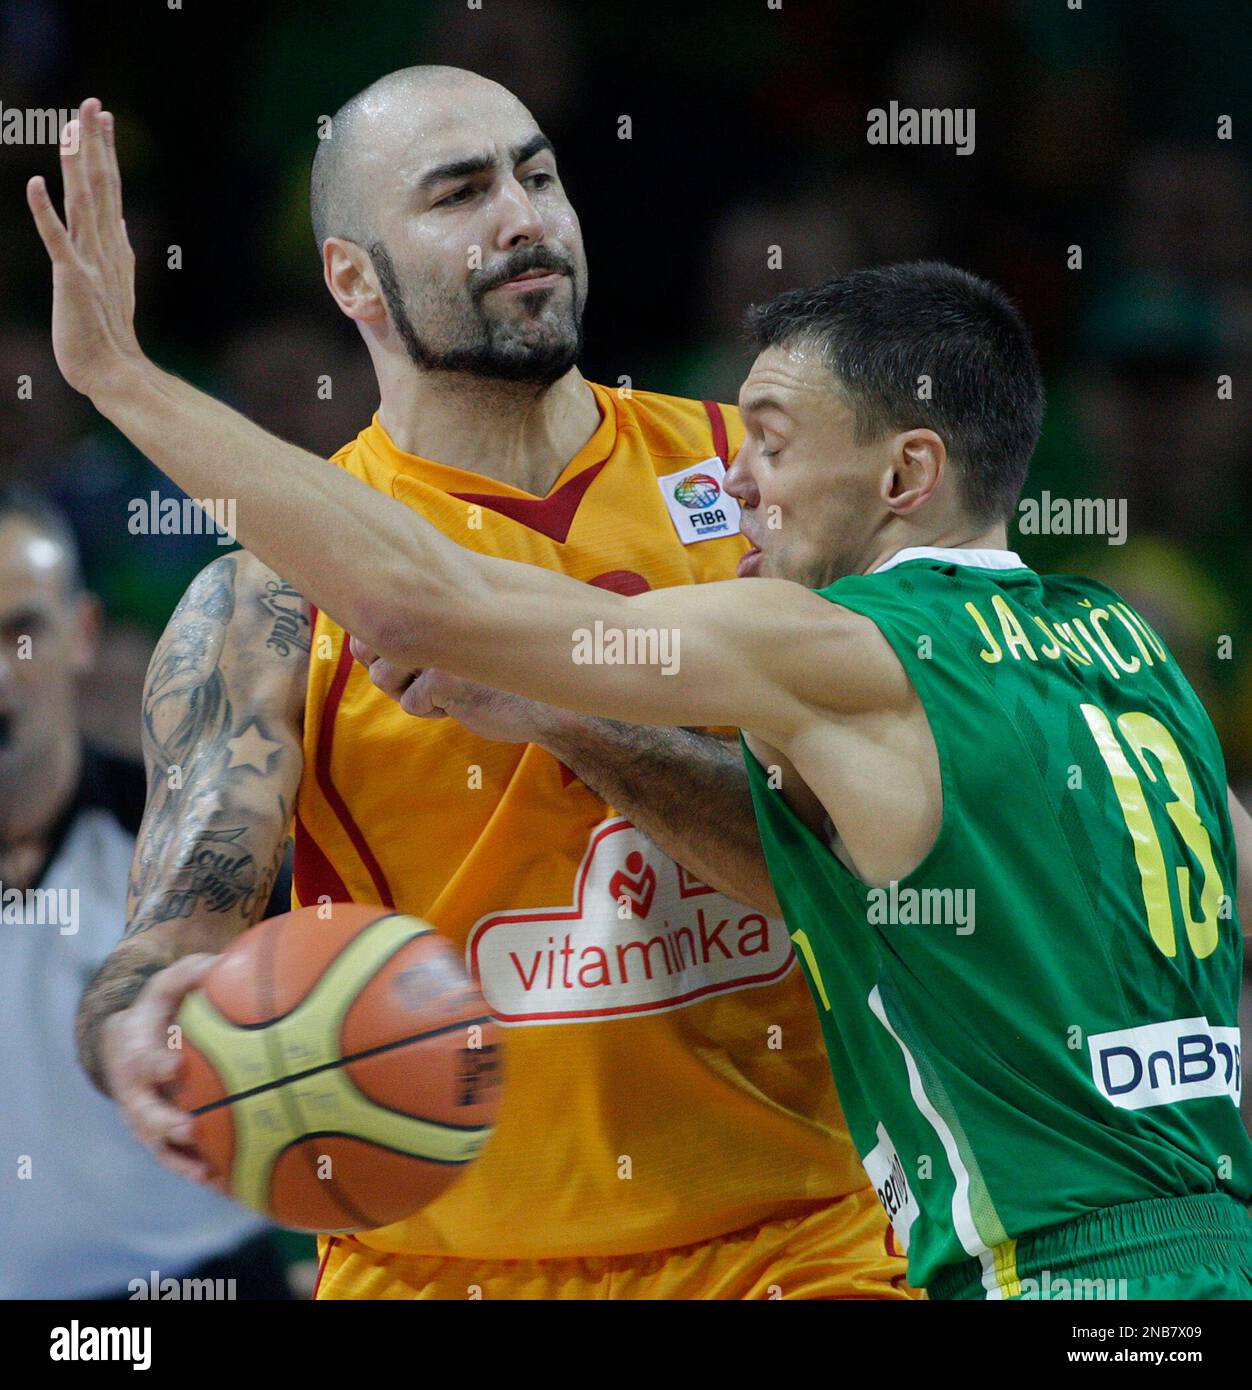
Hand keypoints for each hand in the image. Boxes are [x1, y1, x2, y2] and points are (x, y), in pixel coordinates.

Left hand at [26, 97, 144, 399]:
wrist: (113, 372)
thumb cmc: (108, 336)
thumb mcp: (114, 286)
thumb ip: (117, 251)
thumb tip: (119, 224)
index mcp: (113, 247)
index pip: (109, 189)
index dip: (104, 151)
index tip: (102, 118)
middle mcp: (104, 248)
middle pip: (100, 185)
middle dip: (95, 143)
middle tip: (92, 103)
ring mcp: (89, 262)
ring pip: (83, 202)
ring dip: (77, 164)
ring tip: (71, 127)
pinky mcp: (71, 279)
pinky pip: (56, 240)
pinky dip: (45, 212)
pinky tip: (35, 183)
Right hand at [101, 953, 218, 1184]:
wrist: (126, 1046)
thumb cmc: (157, 1010)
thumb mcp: (166, 984)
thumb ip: (191, 972)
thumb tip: (224, 962)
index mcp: (137, 1057)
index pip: (144, 1062)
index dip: (158, 1065)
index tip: (175, 1065)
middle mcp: (137, 1096)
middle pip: (146, 1117)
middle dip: (166, 1125)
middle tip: (190, 1128)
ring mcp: (146, 1123)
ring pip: (161, 1150)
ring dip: (185, 1163)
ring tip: (214, 1175)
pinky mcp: (162, 1140)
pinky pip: (180, 1161)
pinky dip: (202, 1173)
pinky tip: (235, 1185)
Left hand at [348, 635, 557, 743]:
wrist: (544, 700)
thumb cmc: (495, 671)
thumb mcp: (455, 640)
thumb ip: (416, 629)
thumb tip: (360, 643)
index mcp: (434, 601)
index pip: (373, 617)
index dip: (378, 646)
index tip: (412, 659)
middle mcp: (433, 615)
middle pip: (367, 647)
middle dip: (389, 671)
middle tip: (430, 677)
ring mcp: (439, 645)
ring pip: (384, 676)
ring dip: (411, 692)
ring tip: (450, 688)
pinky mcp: (446, 678)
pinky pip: (411, 702)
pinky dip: (432, 710)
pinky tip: (461, 702)